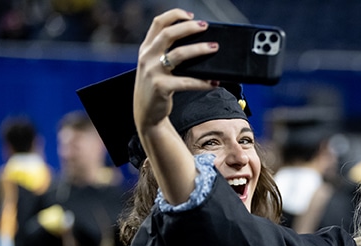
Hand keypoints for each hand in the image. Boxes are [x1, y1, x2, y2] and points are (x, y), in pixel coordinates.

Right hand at [133, 8, 217, 203]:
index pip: (158, 23)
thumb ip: (167, 54)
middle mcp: (147, 57)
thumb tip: (198, 44)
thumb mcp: (155, 67)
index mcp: (146, 49)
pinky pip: (187, 82)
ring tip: (214, 48)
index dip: (174, 15)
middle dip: (188, 28)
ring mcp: (152, 72)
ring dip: (199, 50)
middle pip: (168, 34)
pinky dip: (202, 81)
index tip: (191, 15)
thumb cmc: (156, 89)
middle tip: (205, 27)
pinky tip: (214, 81)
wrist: (146, 115)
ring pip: (179, 54)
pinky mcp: (161, 88)